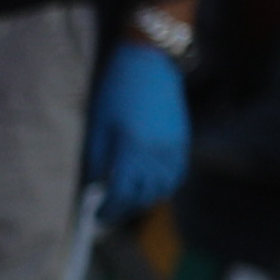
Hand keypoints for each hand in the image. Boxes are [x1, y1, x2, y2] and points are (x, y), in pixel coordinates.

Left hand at [83, 36, 190, 225]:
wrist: (150, 62)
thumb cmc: (116, 91)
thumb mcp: (98, 126)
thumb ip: (97, 161)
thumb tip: (96, 188)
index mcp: (132, 150)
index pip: (122, 195)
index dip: (109, 210)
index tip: (97, 216)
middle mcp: (157, 154)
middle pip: (143, 197)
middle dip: (125, 209)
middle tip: (109, 211)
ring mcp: (174, 149)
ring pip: (163, 190)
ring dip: (144, 199)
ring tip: (127, 198)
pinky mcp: (183, 142)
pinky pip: (176, 175)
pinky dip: (163, 186)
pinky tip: (149, 183)